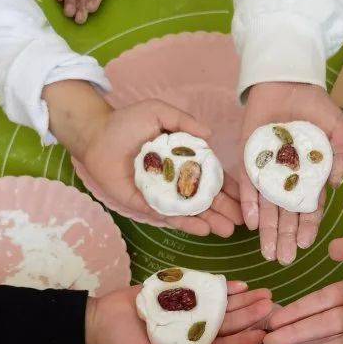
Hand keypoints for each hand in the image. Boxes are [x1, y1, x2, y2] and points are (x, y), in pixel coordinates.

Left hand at [44, 81, 242, 236]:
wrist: (96, 136)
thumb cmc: (126, 122)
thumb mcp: (159, 113)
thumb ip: (184, 122)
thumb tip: (210, 135)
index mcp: (183, 159)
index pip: (211, 175)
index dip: (228, 186)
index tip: (246, 196)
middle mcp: (176, 179)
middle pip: (205, 197)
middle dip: (224, 209)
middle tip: (241, 221)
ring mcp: (162, 194)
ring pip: (191, 210)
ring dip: (211, 220)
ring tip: (228, 230)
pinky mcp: (146, 205)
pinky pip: (169, 216)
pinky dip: (186, 224)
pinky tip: (203, 230)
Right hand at [86, 281, 271, 343]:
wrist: (99, 320)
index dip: (240, 341)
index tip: (262, 335)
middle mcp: (191, 333)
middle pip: (225, 325)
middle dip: (249, 316)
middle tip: (272, 307)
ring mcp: (187, 313)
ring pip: (220, 308)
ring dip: (241, 301)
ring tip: (264, 293)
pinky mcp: (178, 295)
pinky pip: (203, 290)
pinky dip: (220, 287)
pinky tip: (239, 284)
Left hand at [240, 82, 342, 264]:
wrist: (286, 81)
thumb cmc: (315, 105)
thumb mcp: (336, 127)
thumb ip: (340, 154)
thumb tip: (336, 184)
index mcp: (311, 176)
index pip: (309, 207)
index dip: (308, 226)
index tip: (305, 244)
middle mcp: (288, 179)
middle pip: (287, 214)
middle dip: (286, 237)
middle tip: (284, 259)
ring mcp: (267, 172)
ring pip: (267, 207)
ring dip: (267, 230)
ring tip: (267, 253)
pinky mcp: (249, 160)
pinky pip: (248, 186)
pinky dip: (249, 204)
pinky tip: (251, 223)